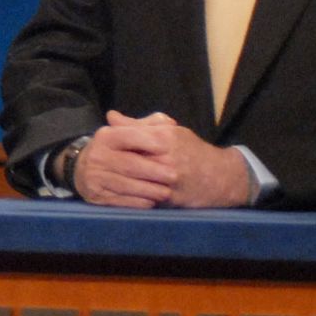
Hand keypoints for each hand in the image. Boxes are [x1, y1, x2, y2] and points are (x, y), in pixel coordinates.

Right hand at [71, 110, 176, 207]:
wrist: (83, 170)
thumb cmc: (113, 150)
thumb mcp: (125, 133)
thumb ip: (148, 126)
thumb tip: (169, 122)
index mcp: (106, 136)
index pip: (128, 136)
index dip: (148, 140)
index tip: (167, 146)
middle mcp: (98, 155)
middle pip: (129, 163)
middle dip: (153, 170)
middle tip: (174, 175)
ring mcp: (95, 177)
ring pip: (125, 185)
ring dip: (148, 190)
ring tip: (167, 192)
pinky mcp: (96, 196)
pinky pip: (120, 200)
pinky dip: (137, 202)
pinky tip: (151, 202)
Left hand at [73, 111, 252, 208]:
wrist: (219, 178)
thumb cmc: (191, 150)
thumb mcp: (169, 130)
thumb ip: (138, 124)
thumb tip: (110, 117)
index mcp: (164, 137)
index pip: (127, 136)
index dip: (111, 140)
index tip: (99, 144)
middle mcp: (166, 159)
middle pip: (126, 159)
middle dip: (110, 162)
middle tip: (95, 162)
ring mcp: (167, 181)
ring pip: (132, 180)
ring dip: (116, 179)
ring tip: (105, 176)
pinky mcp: (169, 199)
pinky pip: (142, 197)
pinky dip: (129, 195)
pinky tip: (118, 191)